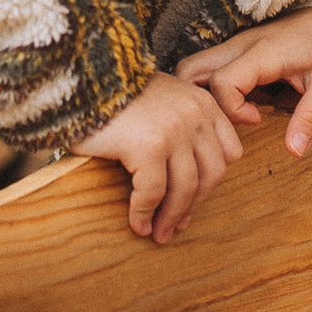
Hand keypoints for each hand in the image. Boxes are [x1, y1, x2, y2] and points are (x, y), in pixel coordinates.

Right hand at [69, 72, 244, 242]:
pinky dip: (144, 213)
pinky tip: (137, 223)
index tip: (193, 198)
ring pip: (184, 189)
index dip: (212, 180)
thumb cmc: (115, 94)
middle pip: (211, 175)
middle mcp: (195, 115)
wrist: (83, 79)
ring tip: (157, 233)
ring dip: (170, 218)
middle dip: (193, 206)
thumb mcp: (162, 98)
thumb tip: (190, 176)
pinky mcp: (149, 147)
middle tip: (176, 226)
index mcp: (203, 103)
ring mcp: (174, 131)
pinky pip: (152, 192)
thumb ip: (182, 122)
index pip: (229, 151)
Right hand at [173, 6, 311, 158]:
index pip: (221, 83)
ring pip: (194, 67)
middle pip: (190, 69)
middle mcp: (240, 45)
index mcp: (262, 52)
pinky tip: (237, 103)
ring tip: (232, 115)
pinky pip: (208, 68)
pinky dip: (210, 89)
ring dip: (202, 95)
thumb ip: (311, 118)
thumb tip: (294, 153)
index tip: (259, 119)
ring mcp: (235, 45)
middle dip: (198, 103)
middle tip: (229, 121)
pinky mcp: (237, 49)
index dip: (232, 110)